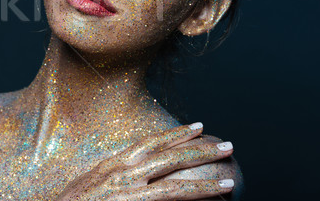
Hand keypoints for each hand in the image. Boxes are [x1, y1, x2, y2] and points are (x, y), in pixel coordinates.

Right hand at [55, 123, 234, 199]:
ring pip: (174, 180)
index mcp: (111, 163)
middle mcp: (121, 172)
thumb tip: (132, 175)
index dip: (176, 134)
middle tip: (227, 145)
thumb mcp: (90, 185)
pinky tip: (213, 197)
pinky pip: (169, 199)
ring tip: (229, 175)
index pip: (150, 143)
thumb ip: (111, 177)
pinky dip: (193, 197)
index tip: (197, 126)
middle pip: (168, 155)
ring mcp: (126, 190)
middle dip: (199, 149)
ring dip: (205, 177)